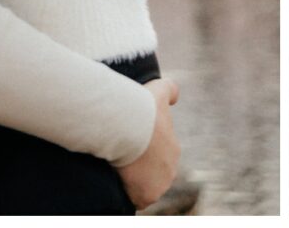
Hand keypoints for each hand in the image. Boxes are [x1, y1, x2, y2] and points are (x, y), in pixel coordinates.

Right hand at [115, 77, 180, 208]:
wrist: (126, 126)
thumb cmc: (141, 108)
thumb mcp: (158, 90)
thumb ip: (169, 89)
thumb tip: (174, 95)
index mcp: (173, 149)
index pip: (158, 155)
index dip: (142, 150)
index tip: (127, 144)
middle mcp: (170, 170)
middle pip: (152, 173)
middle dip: (139, 168)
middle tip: (119, 158)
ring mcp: (159, 186)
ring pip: (144, 187)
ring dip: (133, 181)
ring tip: (114, 170)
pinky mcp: (145, 197)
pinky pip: (135, 199)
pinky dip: (126, 193)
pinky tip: (114, 182)